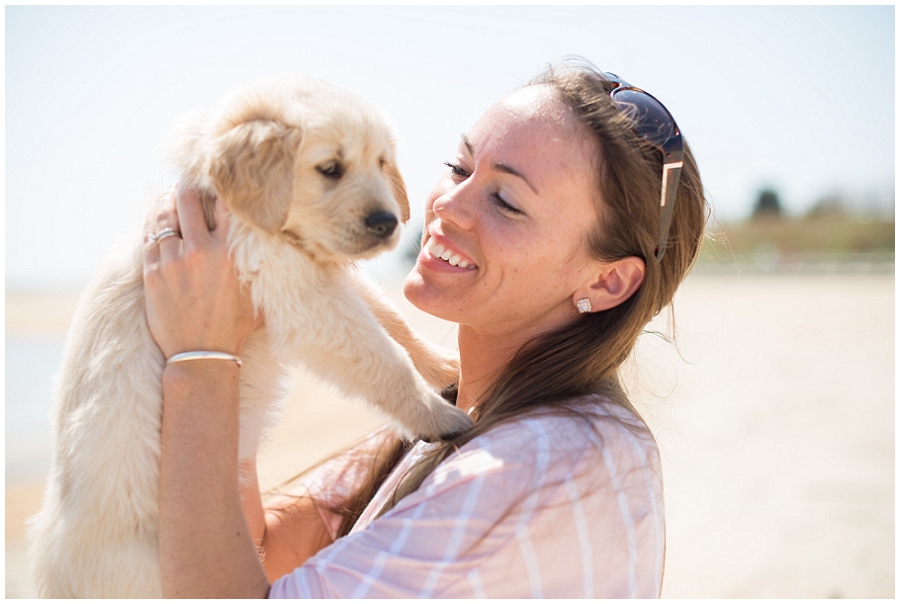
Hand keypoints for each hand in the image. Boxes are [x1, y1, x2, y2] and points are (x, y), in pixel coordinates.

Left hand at [142, 186, 261, 358]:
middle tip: (189, 181)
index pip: (224, 204)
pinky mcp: (152, 272)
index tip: (220, 181)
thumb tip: (273, 250)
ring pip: (164, 215)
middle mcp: (199, 251)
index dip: (221, 188)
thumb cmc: (234, 327)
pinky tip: (158, 219)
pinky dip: (154, 224)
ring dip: (167, 201)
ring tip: (171, 195)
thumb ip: (258, 266)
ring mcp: (172, 260)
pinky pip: (149, 237)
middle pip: (187, 199)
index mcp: (228, 253)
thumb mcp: (256, 293)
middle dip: (188, 186)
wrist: (202, 355)